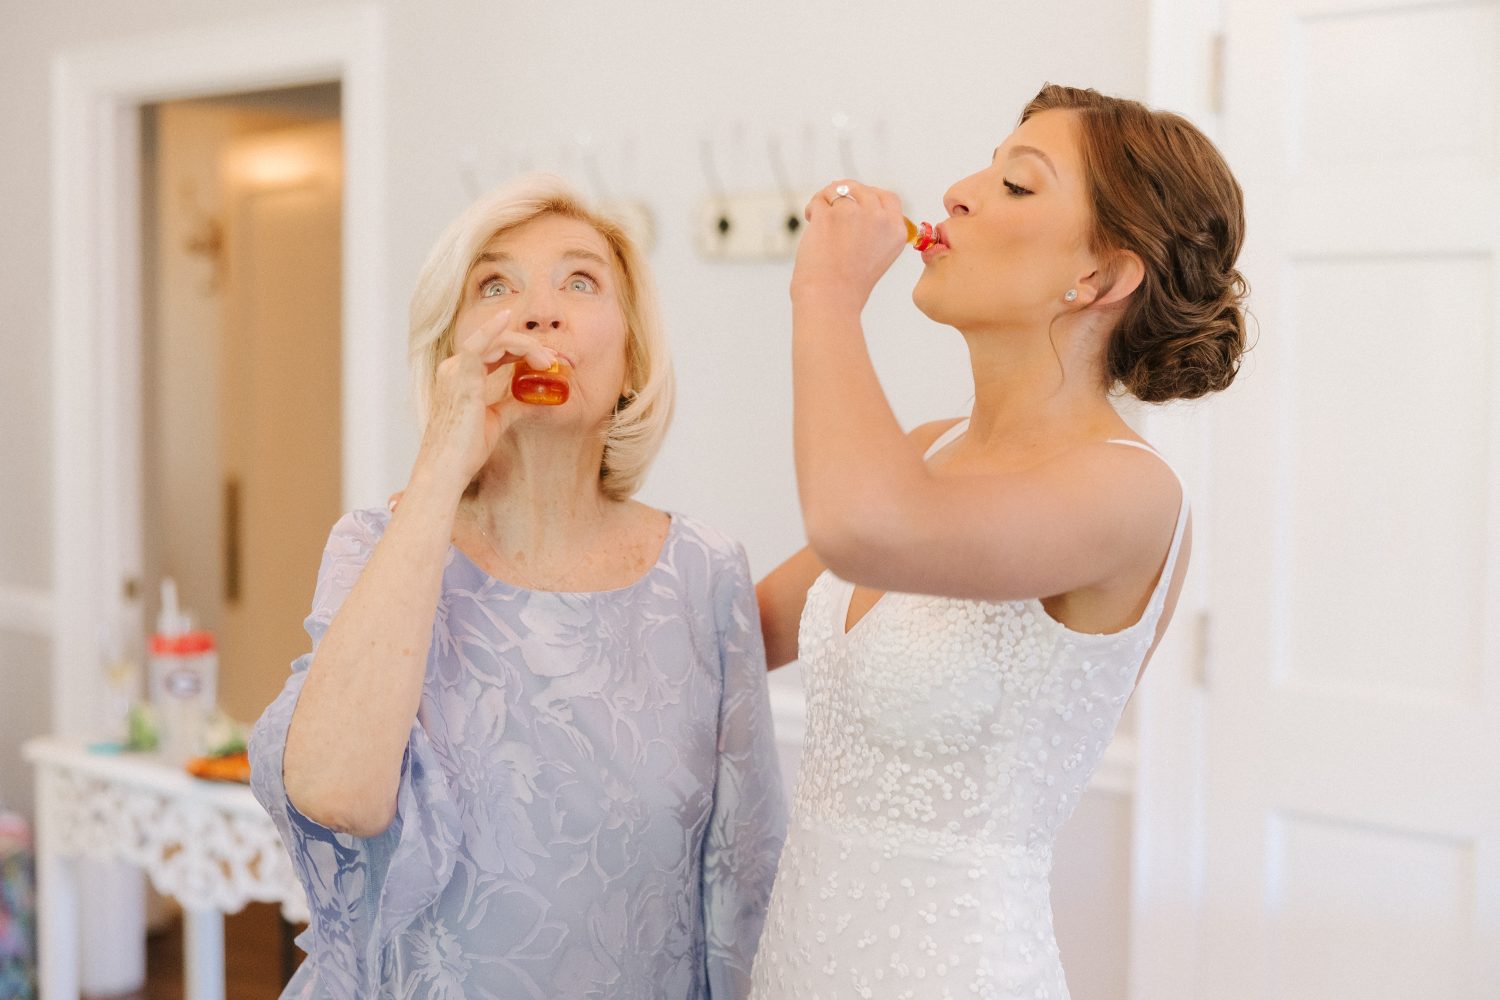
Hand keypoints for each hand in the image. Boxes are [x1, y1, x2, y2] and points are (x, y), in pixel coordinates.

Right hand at [413, 309, 555, 489]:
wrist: (447, 470)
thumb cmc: (464, 451)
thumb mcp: (496, 421)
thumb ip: (513, 405)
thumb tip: (535, 400)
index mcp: (461, 377)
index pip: (495, 352)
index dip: (523, 351)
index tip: (548, 362)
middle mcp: (455, 369)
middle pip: (497, 343)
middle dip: (529, 346)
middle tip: (554, 359)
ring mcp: (455, 371)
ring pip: (495, 342)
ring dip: (526, 346)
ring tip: (548, 362)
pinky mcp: (461, 378)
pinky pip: (479, 345)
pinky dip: (494, 330)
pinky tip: (507, 318)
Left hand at [791, 180, 907, 312]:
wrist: (830, 298)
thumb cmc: (849, 282)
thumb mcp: (879, 254)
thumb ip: (877, 228)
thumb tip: (858, 201)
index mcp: (896, 230)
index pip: (888, 197)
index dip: (869, 196)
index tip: (855, 204)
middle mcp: (879, 219)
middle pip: (862, 189)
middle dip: (844, 193)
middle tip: (831, 209)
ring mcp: (855, 214)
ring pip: (838, 190)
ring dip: (826, 200)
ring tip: (819, 220)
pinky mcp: (830, 215)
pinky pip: (819, 199)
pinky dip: (812, 209)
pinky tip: (811, 222)